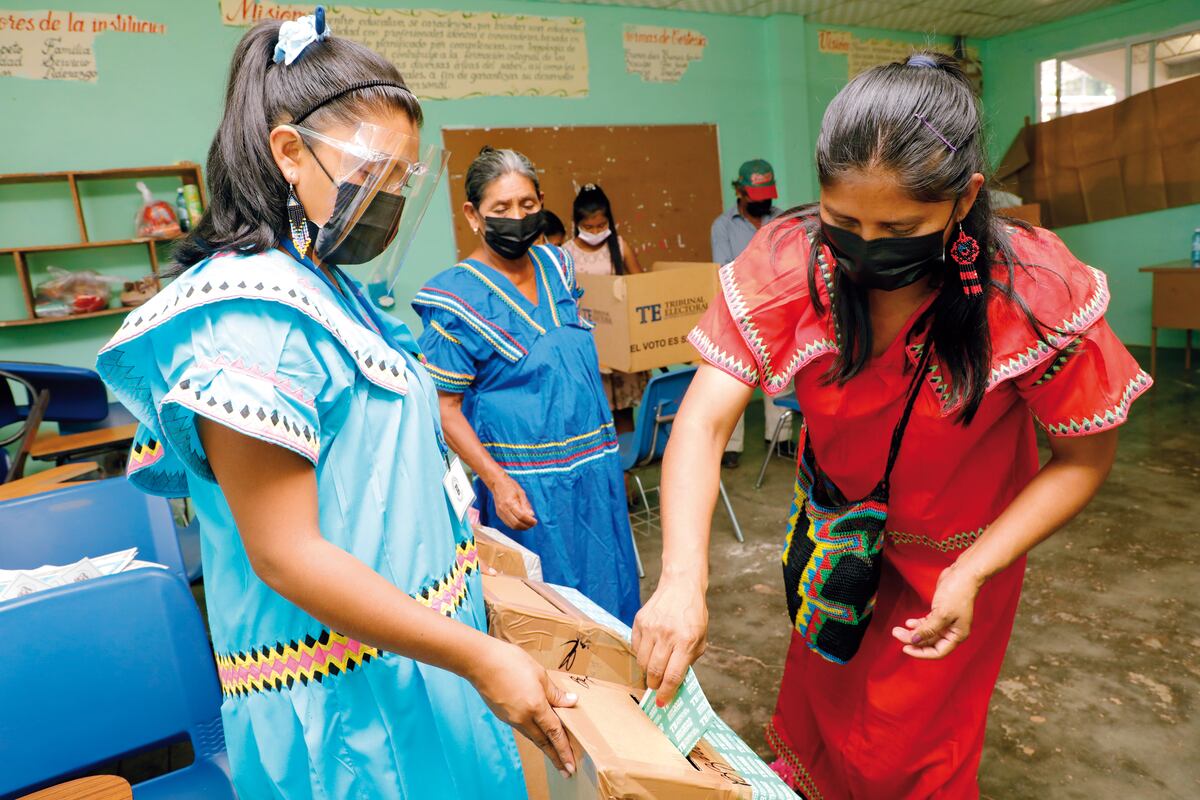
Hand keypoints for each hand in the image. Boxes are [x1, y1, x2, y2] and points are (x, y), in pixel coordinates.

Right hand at [471, 640, 577, 777]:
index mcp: (535, 706)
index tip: (571, 764)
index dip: (564, 750)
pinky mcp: (503, 715)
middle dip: (556, 757)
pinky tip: (537, 733)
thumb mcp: (539, 674)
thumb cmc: (510, 662)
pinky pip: (522, 728)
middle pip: (543, 741)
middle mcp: (523, 717)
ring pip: (532, 736)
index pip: (554, 733)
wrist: (480, 662)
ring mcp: (511, 718)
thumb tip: (571, 702)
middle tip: (566, 770)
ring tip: (554, 754)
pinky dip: (533, 734)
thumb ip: (555, 692)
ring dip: (544, 747)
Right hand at [490, 473, 536, 529]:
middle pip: (516, 524)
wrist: (497, 483)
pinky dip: (515, 525)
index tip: (535, 521)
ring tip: (528, 524)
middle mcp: (504, 509)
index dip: (529, 521)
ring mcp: (500, 513)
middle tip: (532, 524)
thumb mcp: (521, 493)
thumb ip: (526, 505)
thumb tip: (531, 515)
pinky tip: (521, 523)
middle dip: (526, 526)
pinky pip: (508, 524)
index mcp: (510, 503)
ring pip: (512, 526)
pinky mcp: (499, 514)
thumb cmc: (509, 485)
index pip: (521, 516)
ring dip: (521, 527)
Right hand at [631, 576, 707, 704]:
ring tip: (653, 670)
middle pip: (654, 671)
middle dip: (655, 685)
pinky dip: (641, 654)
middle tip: (656, 688)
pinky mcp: (639, 621)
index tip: (662, 703)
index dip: (666, 693)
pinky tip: (649, 652)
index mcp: (686, 641)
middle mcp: (667, 635)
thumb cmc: (693, 615)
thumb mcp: (701, 638)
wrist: (681, 586)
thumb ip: (689, 660)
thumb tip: (675, 682)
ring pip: (642, 661)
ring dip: (647, 671)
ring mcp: (651, 627)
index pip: (673, 675)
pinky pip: (635, 647)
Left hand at [892, 562, 983, 658]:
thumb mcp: (941, 614)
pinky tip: (908, 623)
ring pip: (927, 633)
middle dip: (913, 640)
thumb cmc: (958, 593)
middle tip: (897, 634)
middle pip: (930, 642)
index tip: (906, 648)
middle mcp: (952, 631)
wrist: (963, 573)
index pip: (938, 652)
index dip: (921, 652)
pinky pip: (927, 623)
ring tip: (897, 629)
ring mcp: (946, 622)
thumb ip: (928, 629)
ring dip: (913, 632)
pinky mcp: (940, 613)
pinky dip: (918, 624)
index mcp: (957, 635)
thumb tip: (915, 641)